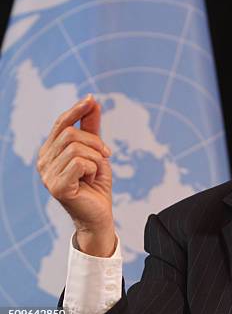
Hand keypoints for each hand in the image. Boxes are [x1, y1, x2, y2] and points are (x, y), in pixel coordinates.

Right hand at [37, 95, 115, 256]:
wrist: (99, 213)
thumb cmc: (96, 184)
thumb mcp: (96, 151)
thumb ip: (91, 128)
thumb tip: (92, 102)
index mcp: (50, 151)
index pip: (61, 124)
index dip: (76, 110)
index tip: (92, 99)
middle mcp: (44, 161)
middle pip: (71, 133)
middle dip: (95, 142)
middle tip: (105, 156)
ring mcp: (47, 174)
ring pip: (77, 148)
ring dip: (96, 159)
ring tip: (95, 172)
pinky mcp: (57, 186)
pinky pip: (81, 163)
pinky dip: (93, 169)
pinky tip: (90, 180)